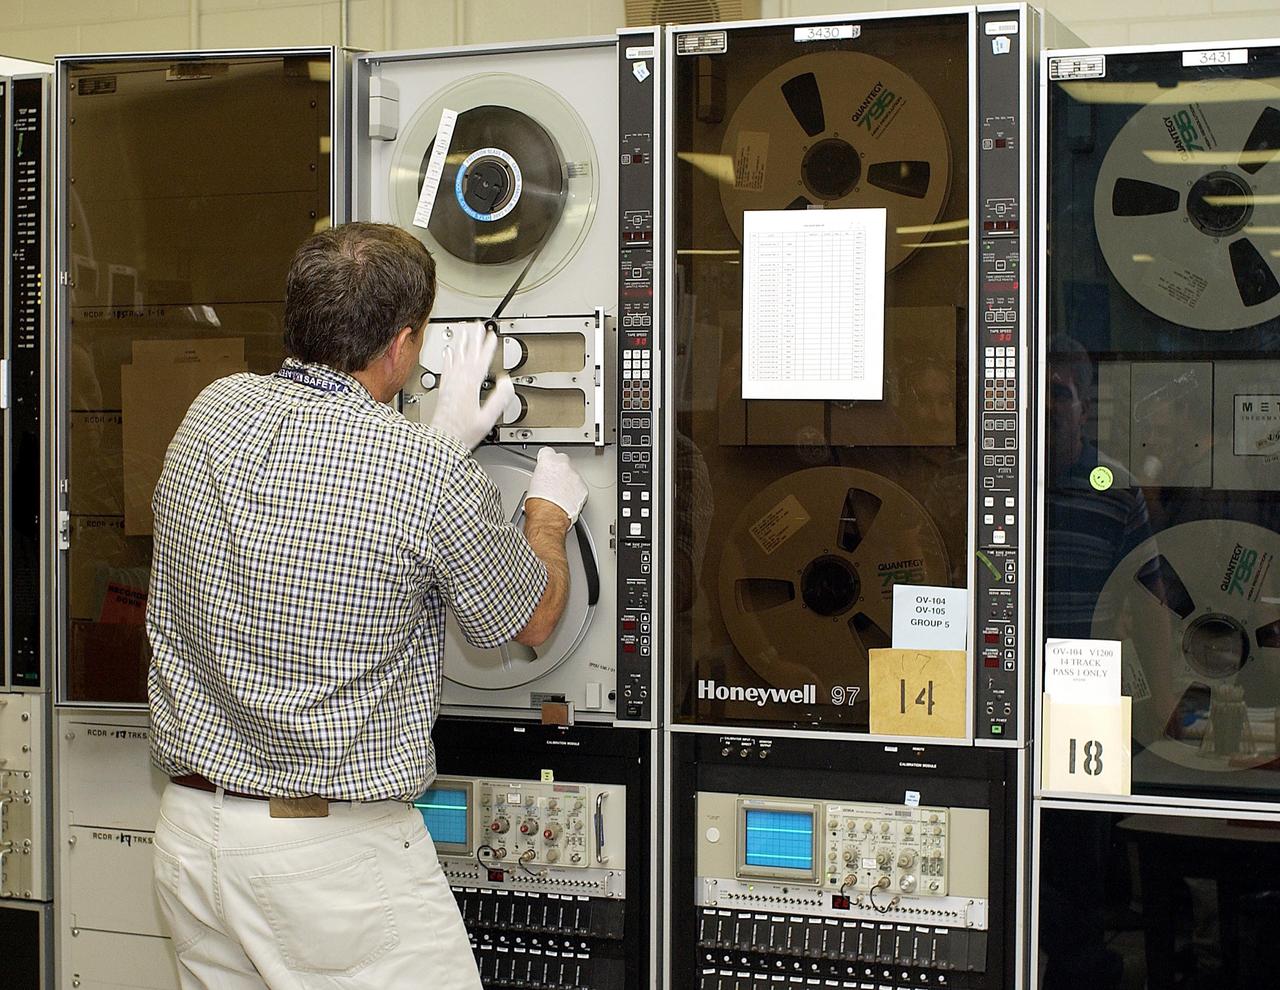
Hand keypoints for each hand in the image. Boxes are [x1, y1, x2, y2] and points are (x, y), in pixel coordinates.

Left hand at [429, 323, 515, 449]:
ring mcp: (449, 385)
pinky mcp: (443, 390)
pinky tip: (448, 351)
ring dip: (461, 343)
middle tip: (478, 324)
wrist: (441, 442)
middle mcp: (457, 382)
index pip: (481, 361)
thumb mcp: (487, 419)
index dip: (488, 347)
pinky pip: (446, 368)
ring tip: (464, 330)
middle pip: (467, 354)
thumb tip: (506, 382)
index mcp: (470, 386)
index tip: (492, 334)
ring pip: (455, 357)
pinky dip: (448, 357)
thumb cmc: (463, 434)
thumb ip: (498, 399)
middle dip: (473, 338)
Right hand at [526, 447, 587, 524]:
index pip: (547, 452)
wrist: (548, 518)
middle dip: (559, 470)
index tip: (547, 463)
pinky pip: (580, 487)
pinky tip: (567, 500)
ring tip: (559, 495)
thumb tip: (542, 479)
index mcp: (548, 461)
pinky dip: (575, 492)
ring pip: (572, 475)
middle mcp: (563, 466)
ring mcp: (575, 477)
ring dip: (568, 482)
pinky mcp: (583, 488)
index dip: (547, 459)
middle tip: (553, 482)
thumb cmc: (538, 505)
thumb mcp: (532, 485)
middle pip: (563, 462)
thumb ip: (540, 476)